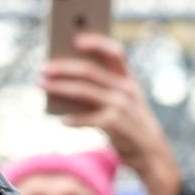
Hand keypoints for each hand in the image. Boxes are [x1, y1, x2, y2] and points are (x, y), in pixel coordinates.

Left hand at [40, 33, 181, 194]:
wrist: (152, 154)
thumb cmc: (132, 126)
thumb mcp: (125, 103)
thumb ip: (103, 90)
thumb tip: (66, 81)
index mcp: (129, 80)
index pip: (115, 52)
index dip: (96, 43)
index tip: (76, 39)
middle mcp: (126, 89)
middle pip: (89, 71)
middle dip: (63, 68)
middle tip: (43, 68)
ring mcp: (121, 106)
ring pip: (82, 90)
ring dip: (59, 87)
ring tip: (42, 84)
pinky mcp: (114, 124)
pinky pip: (86, 118)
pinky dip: (72, 119)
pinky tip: (62, 121)